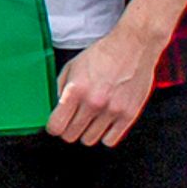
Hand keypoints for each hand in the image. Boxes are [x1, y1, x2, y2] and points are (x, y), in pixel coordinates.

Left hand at [47, 24, 161, 146]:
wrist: (133, 46)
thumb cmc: (103, 54)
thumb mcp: (72, 66)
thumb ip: (61, 89)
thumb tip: (54, 109)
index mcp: (76, 90)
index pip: (56, 126)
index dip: (53, 127)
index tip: (56, 124)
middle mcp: (94, 103)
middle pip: (71, 136)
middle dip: (68, 129)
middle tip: (72, 120)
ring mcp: (112, 111)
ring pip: (89, 140)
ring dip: (86, 132)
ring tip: (89, 120)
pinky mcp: (129, 115)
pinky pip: (110, 141)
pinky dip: (105, 135)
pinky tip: (104, 123)